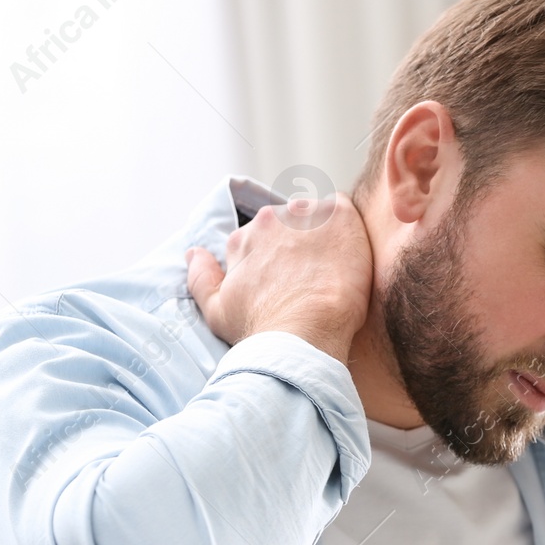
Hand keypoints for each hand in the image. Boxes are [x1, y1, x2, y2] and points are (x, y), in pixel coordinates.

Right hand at [186, 193, 372, 363]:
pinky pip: (344, 210)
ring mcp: (304, 214)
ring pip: (318, 216)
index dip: (281, 258)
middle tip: (317, 276)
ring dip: (326, 236)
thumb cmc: (261, 329)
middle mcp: (270, 219)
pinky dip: (350, 229)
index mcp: (243, 239)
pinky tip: (352, 256)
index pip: (264, 237)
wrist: (304, 334)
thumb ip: (201, 277)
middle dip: (303, 244)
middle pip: (292, 224)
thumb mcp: (217, 311)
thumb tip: (193, 254)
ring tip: (335, 269)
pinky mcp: (337, 216)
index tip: (293, 277)